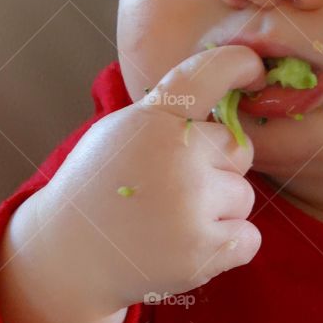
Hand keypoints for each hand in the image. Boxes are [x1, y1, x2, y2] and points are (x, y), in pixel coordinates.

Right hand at [23, 45, 268, 318]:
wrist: (67, 256)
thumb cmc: (98, 189)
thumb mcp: (120, 132)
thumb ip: (168, 115)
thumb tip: (224, 96)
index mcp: (152, 120)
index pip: (208, 75)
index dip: (240, 65)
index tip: (254, 70)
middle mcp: (178, 157)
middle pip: (240, 150)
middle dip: (219, 169)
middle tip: (176, 188)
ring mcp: (192, 206)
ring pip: (245, 197)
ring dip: (220, 210)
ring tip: (174, 220)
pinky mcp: (203, 251)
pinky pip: (249, 238)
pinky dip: (227, 245)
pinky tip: (188, 244)